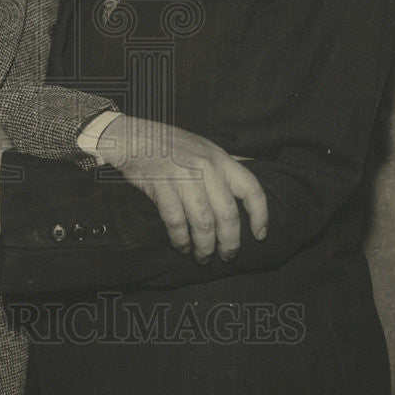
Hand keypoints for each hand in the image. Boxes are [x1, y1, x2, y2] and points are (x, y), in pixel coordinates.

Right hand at [97, 115, 267, 261]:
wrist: (133, 137)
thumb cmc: (170, 144)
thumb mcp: (204, 147)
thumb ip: (225, 163)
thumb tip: (252, 169)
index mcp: (221, 159)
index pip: (251, 189)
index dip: (260, 215)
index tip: (259, 235)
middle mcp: (206, 168)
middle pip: (228, 214)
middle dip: (230, 242)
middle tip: (228, 256)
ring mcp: (184, 178)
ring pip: (204, 223)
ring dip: (205, 247)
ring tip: (203, 257)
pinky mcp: (162, 187)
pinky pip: (177, 222)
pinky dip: (181, 240)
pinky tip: (182, 247)